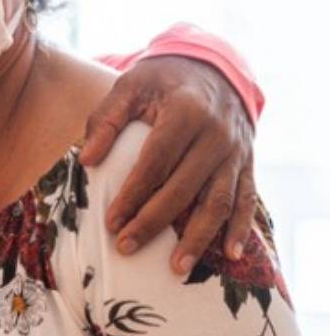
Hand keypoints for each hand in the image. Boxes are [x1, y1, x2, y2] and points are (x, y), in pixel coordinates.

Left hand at [79, 55, 255, 273]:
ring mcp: (236, 152)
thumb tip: (86, 160)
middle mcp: (216, 135)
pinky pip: (247, 200)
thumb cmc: (161, 80)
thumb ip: (106, 119)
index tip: (111, 221)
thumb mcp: (129, 85)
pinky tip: (228, 255)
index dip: (133, 193)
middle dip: (154, 222)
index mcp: (185, 112)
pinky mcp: (248, 164)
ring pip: (219, 201)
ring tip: (176, 268)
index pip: (156, 162)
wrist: (212, 67)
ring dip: (198, 237)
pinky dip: (241, 229)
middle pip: (184, 187)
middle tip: (126, 247)